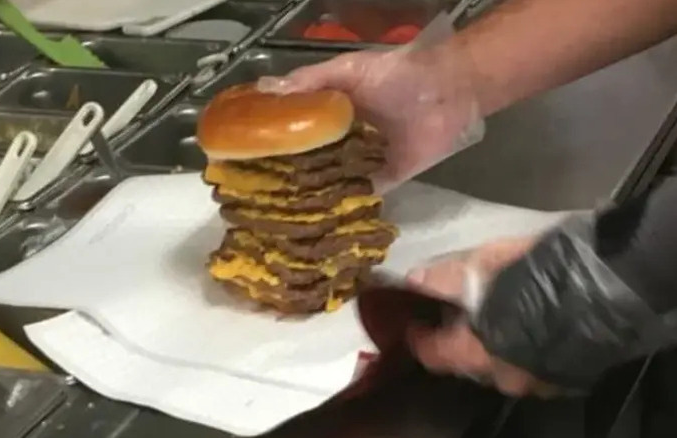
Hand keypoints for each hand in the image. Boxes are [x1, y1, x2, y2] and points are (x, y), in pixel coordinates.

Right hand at [257, 46, 481, 193]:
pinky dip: (346, 206)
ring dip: (313, 196)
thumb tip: (266, 90)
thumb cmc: (395, 75)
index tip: (246, 161)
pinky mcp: (385, 179)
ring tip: (282, 215)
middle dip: (289, 178)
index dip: (273, 146)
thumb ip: (310, 81)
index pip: (295, 134)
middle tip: (259, 196)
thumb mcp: (347, 70)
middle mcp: (342, 141)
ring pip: (331, 183)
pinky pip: (362, 196)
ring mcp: (363, 162)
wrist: (447, 91)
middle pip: (310, 163)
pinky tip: (321, 221)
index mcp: (330, 115)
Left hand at [405, 237, 559, 396]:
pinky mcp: (567, 372)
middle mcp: (506, 375)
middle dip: (458, 338)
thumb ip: (445, 277)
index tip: (414, 324)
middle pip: (469, 362)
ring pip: (501, 364)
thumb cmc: (538, 271)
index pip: (435, 355)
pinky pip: (531, 362)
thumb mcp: (484, 264)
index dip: (420, 338)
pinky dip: (519, 345)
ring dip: (491, 342)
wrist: (612, 279)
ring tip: (489, 313)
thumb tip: (414, 280)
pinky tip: (523, 321)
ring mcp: (540, 378)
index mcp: (479, 352)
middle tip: (455, 311)